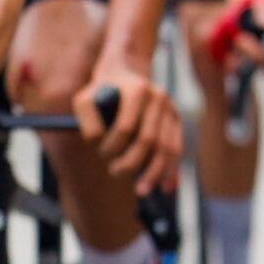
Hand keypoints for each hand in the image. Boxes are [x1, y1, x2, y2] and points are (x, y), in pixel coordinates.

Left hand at [82, 61, 182, 192]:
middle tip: (114, 172)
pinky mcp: (177, 120)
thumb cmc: (101, 90)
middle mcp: (159, 98)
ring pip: (167, 148)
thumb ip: (86, 118)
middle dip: (131, 162)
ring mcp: (171, 109)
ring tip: (140, 192)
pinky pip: (177, 149)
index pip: (126, 127)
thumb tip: (95, 141)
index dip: (112, 146)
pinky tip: (164, 188)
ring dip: (154, 173)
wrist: (126, 71)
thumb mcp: (85, 98)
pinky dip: (171, 170)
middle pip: (148, 140)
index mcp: (137, 90)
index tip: (101, 154)